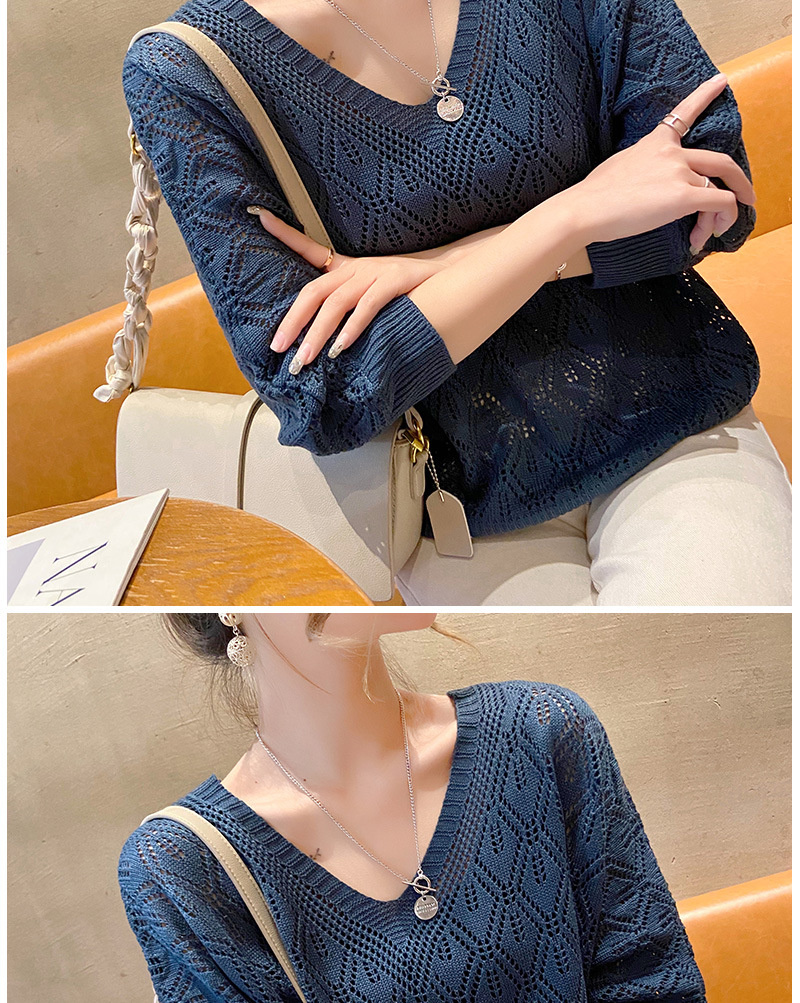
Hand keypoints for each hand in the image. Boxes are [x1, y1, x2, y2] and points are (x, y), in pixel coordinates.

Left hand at [247, 207, 446, 369]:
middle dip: (293, 322)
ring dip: (318, 334)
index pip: (309, 248)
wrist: (450, 274)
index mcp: (347, 267)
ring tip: (305, 359)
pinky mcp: (396, 282)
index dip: (285, 232)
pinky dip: (353, 327)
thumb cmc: (407, 289)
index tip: (259, 216)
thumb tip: (324, 333)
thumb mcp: (371, 289)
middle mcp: (356, 268)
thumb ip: (347, 305)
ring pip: (336, 303)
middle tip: (278, 349)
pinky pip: (368, 306)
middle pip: (314, 292)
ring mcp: (375, 274)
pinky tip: (341, 347)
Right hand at [567, 72, 756, 249]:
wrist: (584, 209)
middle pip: (719, 160)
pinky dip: (721, 220)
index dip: (705, 95)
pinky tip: (705, 236)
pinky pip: (719, 204)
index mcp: (654, 143)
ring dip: (722, 213)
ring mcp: (679, 173)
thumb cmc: (592, 197)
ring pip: (720, 189)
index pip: (683, 114)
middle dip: (739, 179)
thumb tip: (648, 189)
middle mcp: (672, 153)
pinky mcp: (682, 197)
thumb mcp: (618, 169)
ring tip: (712, 232)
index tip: (720, 81)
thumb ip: (641, 171)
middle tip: (747, 195)